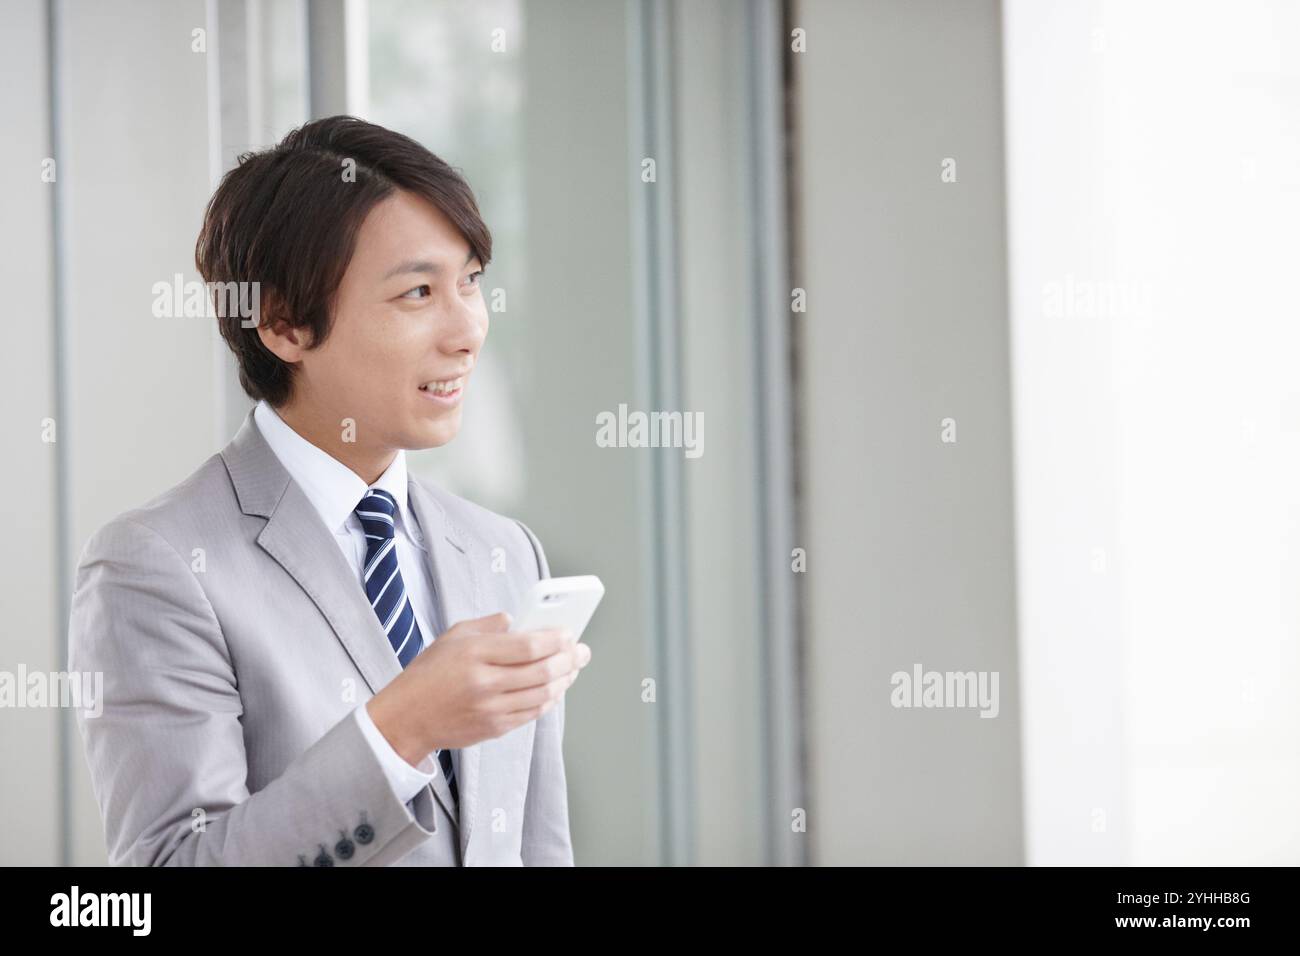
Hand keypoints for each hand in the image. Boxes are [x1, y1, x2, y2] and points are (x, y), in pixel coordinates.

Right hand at [366, 611, 591, 765]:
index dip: (556, 639)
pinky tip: (556, 688)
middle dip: (569, 659)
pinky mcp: (493, 728)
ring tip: (573, 668)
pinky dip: (549, 700)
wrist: (406, 717)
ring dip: (564, 680)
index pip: (528, 645)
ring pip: (542, 695)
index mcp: (474, 653)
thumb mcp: (453, 636)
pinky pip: (532, 713)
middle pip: (542, 672)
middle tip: (582, 651)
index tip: (570, 632)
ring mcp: (490, 709)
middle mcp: (484, 683)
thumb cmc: (429, 672)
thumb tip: (518, 620)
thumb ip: (488, 625)